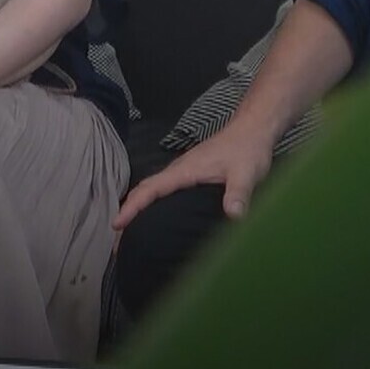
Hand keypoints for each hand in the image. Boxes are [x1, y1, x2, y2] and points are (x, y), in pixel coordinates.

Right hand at [112, 118, 274, 230]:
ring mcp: (185, 171)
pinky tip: (156, 216)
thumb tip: (234, 216)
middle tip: (115, 239)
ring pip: (153, 189)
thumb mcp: (246, 173)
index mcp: (185, 170)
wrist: (253, 128)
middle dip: (128, 211)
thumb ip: (239, 193)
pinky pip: (164, 189)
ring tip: (128, 232)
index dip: (132, 206)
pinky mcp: (192, 174)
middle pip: (145, 190)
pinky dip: (152, 202)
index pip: (151, 188)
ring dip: (138, 207)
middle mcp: (179, 170)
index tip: (116, 223)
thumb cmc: (248, 148)